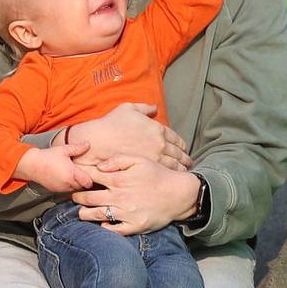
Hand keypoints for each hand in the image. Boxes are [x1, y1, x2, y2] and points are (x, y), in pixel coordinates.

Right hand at [15, 144, 93, 191]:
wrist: (32, 165)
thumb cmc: (47, 156)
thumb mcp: (63, 150)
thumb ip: (77, 148)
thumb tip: (88, 144)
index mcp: (71, 173)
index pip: (88, 182)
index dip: (91, 179)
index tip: (90, 173)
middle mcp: (67, 183)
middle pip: (83, 187)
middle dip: (84, 181)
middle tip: (84, 174)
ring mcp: (62, 188)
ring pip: (75, 190)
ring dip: (77, 184)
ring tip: (75, 175)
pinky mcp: (56, 191)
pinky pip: (67, 191)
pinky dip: (69, 186)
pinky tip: (66, 178)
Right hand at [59, 103, 191, 170]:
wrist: (97, 143)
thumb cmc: (111, 125)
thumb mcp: (128, 109)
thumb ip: (144, 108)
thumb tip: (154, 108)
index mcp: (158, 129)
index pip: (177, 140)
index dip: (182, 146)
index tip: (184, 150)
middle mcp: (160, 144)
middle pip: (179, 154)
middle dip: (185, 159)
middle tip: (189, 163)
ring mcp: (155, 159)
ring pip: (175, 166)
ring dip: (181, 169)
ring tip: (183, 173)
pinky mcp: (147, 171)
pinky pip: (165, 175)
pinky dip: (172, 177)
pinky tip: (172, 180)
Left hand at [72, 156, 200, 234]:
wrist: (178, 194)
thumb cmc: (158, 175)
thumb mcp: (139, 160)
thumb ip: (117, 160)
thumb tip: (99, 167)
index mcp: (118, 179)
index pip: (90, 177)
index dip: (80, 177)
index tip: (75, 178)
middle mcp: (119, 196)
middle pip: (88, 198)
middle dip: (77, 197)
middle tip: (74, 196)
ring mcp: (125, 213)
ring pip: (95, 215)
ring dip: (84, 213)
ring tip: (81, 212)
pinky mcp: (133, 226)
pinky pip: (113, 230)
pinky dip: (104, 227)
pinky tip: (101, 224)